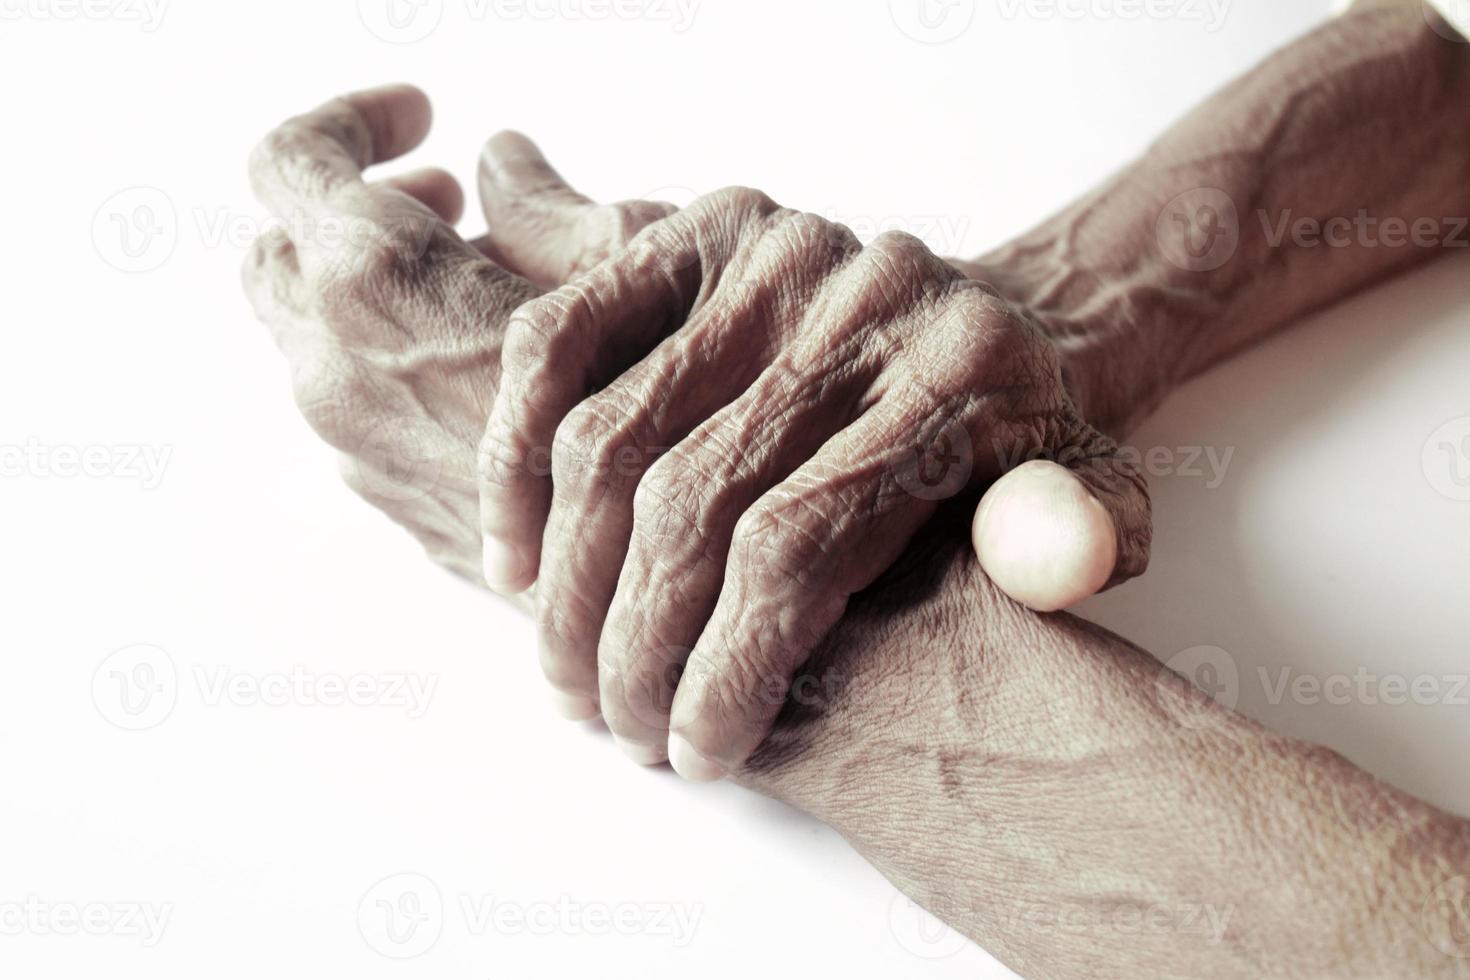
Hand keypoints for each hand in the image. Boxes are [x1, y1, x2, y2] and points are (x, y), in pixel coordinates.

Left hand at [240, 88, 668, 588]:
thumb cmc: (653, 424)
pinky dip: (391, 362)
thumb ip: (543, 204)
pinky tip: (484, 372)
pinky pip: (355, 403)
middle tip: (443, 206)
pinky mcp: (383, 497)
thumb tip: (504, 161)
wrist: (646, 585)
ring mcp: (350, 441)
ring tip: (478, 290)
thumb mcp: (622, 270)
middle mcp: (335, 365)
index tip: (421, 122)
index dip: (349, 119)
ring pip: (315, 336)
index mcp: (378, 281)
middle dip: (353, 209)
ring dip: (374, 293)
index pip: (291, 160)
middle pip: (282, 250)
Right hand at [476, 180, 1151, 778]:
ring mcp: (767, 252)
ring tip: (566, 669)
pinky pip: (557, 340)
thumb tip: (1064, 562)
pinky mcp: (691, 229)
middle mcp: (857, 299)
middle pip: (691, 501)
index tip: (693, 751)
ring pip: (610, 438)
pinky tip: (515, 553)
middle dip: (634, 642)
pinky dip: (513, 455)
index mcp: (958, 378)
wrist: (983, 317)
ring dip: (568, 577)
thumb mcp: (1088, 490)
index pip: (799, 543)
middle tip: (615, 723)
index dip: (727, 666)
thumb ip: (1077, 533)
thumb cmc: (1014, 439)